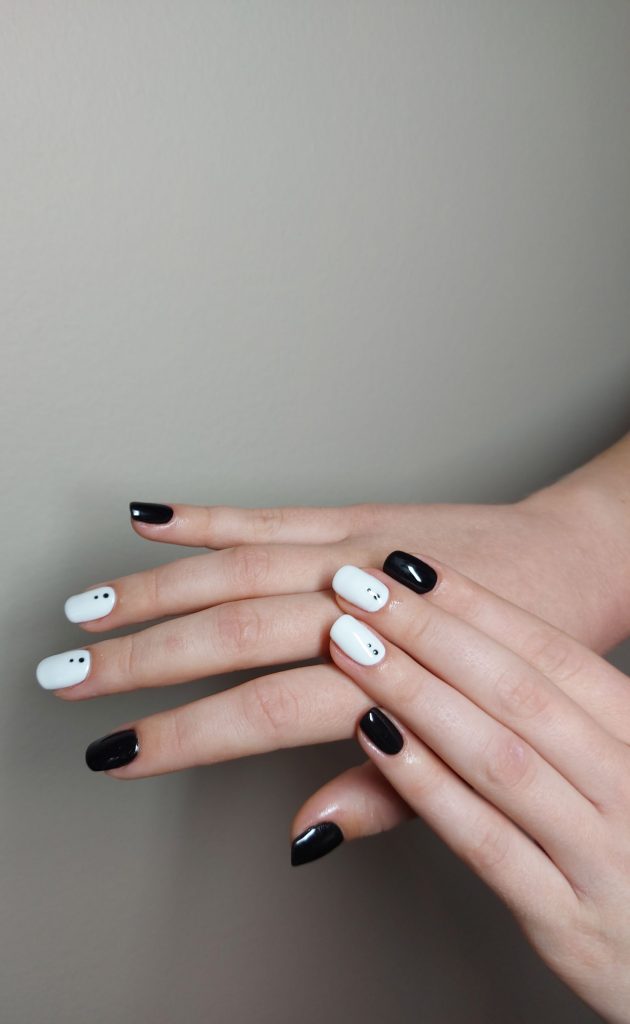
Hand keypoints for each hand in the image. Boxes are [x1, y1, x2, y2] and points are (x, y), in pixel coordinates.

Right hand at [37, 496, 628, 835]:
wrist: (568, 564)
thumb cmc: (528, 666)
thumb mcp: (475, 751)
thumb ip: (389, 792)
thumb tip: (304, 833)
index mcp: (394, 671)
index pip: (264, 708)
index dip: (182, 734)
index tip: (119, 752)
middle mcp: (365, 601)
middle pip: (233, 630)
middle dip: (140, 657)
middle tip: (67, 676)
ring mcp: (356, 549)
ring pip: (236, 567)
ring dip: (153, 589)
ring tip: (88, 609)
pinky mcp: (357, 515)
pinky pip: (269, 512)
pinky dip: (205, 517)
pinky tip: (151, 519)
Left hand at [318, 554, 629, 1021]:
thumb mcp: (624, 769)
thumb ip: (570, 719)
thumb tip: (479, 651)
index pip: (551, 653)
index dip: (474, 604)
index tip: (409, 567)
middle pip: (518, 691)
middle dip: (429, 633)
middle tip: (359, 589)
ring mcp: (604, 854)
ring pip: (497, 756)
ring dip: (415, 693)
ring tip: (350, 647)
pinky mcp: (568, 920)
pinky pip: (487, 841)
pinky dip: (427, 786)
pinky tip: (375, 740)